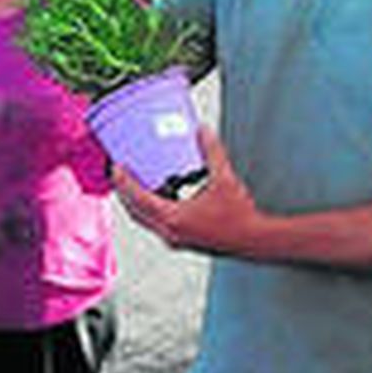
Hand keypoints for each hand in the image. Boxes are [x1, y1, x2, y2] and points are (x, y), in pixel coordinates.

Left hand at [114, 126, 261, 254]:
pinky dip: (152, 210)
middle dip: (124, 193)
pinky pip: (158, 224)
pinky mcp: (182, 240)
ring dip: (137, 203)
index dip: (124, 182)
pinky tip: (162, 196)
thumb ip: (212, 153)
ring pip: (146, 220)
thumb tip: (203, 132)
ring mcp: (174, 239)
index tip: (116, 168)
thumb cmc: (240, 217)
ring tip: (135, 184)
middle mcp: (169, 232)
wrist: (255, 240)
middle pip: (135, 212)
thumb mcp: (224, 179)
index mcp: (173, 218)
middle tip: (119, 174)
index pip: (138, 199)